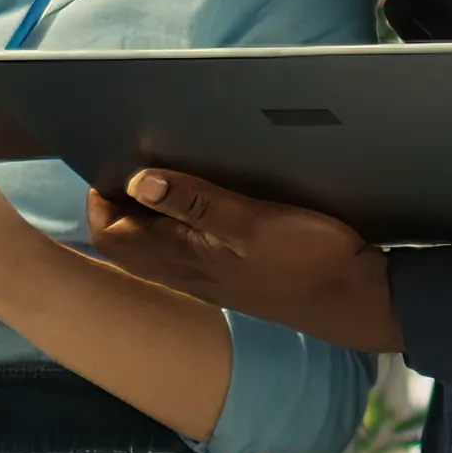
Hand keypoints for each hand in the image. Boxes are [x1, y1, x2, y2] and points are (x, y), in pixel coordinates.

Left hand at [84, 168, 401, 354]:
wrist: (350, 299)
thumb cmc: (306, 259)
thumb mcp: (252, 223)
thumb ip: (196, 201)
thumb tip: (139, 181)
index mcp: (180, 257)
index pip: (108, 232)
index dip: (101, 196)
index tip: (116, 157)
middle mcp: (182, 269)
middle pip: (123, 236)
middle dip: (119, 196)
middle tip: (138, 153)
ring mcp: (202, 272)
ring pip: (149, 242)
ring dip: (146, 207)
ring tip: (166, 166)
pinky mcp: (224, 271)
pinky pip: (178, 245)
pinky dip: (173, 219)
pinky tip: (200, 193)